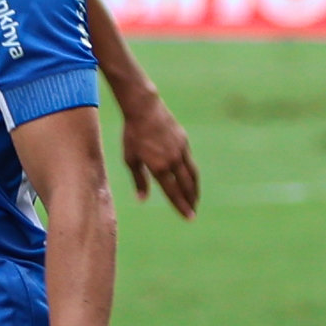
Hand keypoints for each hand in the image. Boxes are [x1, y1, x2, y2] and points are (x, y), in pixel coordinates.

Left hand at [119, 90, 198, 217]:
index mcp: (158, 167)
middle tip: (193, 212)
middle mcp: (173, 160)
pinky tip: (189, 177)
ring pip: (192, 174)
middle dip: (191, 201)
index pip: (173, 192)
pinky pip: (189, 160)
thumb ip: (139, 180)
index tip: (188, 217)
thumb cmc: (132, 134)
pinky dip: (191, 172)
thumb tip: (142, 200)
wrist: (144, 108)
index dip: (181, 206)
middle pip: (186, 186)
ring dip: (195, 188)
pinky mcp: (184, 141)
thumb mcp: (131, 159)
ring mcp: (181, 150)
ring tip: (195, 198)